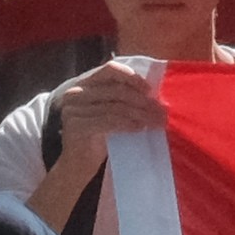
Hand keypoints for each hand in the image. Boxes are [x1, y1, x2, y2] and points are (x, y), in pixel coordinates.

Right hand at [48, 58, 164, 150]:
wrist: (77, 164)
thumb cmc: (97, 136)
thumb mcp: (108, 111)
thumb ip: (121, 98)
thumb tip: (152, 94)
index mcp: (84, 83)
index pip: (110, 70)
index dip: (131, 77)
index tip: (149, 90)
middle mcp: (75, 92)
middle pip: (116, 90)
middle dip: (142, 101)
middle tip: (161, 112)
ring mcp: (73, 109)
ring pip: (115, 107)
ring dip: (140, 114)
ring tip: (155, 122)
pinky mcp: (76, 126)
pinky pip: (109, 121)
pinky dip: (128, 124)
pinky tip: (140, 129)